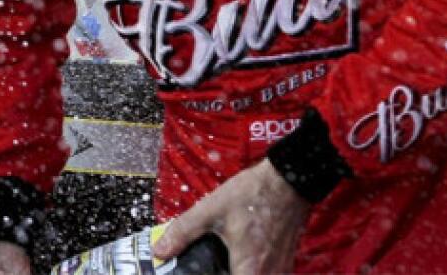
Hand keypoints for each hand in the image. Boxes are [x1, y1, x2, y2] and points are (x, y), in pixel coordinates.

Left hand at [152, 158, 308, 274]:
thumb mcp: (211, 210)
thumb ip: (183, 232)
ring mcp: (280, 272)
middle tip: (206, 265)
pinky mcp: (284, 264)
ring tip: (219, 262)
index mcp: (249, 269)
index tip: (197, 271)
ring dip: (235, 272)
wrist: (287, 180)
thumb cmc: (254, 193)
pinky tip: (236, 260)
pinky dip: (248, 271)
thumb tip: (159, 251)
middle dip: (220, 274)